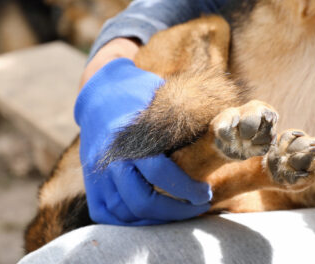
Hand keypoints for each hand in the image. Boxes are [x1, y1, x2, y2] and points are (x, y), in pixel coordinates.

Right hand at [74, 58, 211, 224]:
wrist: (101, 91)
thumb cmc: (143, 95)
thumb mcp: (163, 100)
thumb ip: (183, 121)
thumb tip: (223, 134)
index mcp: (131, 136)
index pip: (159, 172)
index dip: (186, 188)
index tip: (206, 193)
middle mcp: (110, 158)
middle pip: (141, 201)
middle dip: (175, 210)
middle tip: (197, 206)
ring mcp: (96, 173)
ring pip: (124, 212)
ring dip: (155, 220)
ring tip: (179, 212)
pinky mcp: (91, 184)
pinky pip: (106, 215)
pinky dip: (130, 222)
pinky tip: (154, 218)